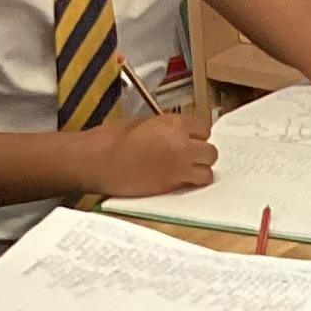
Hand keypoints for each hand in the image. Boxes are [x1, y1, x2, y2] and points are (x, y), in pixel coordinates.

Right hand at [82, 111, 218, 198]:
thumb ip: (166, 128)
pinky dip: (190, 184)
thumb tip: (177, 135)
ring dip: (200, 172)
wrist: (99, 161)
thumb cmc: (113, 139)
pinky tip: (178, 180)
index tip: (192, 139)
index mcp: (174, 123)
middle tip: (191, 157)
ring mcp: (179, 167)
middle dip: (203, 154)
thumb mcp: (144, 123)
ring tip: (187, 172)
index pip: (204, 128)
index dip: (198, 135)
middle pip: (211, 151)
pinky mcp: (172, 186)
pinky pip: (193, 186)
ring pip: (208, 173)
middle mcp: (182, 145)